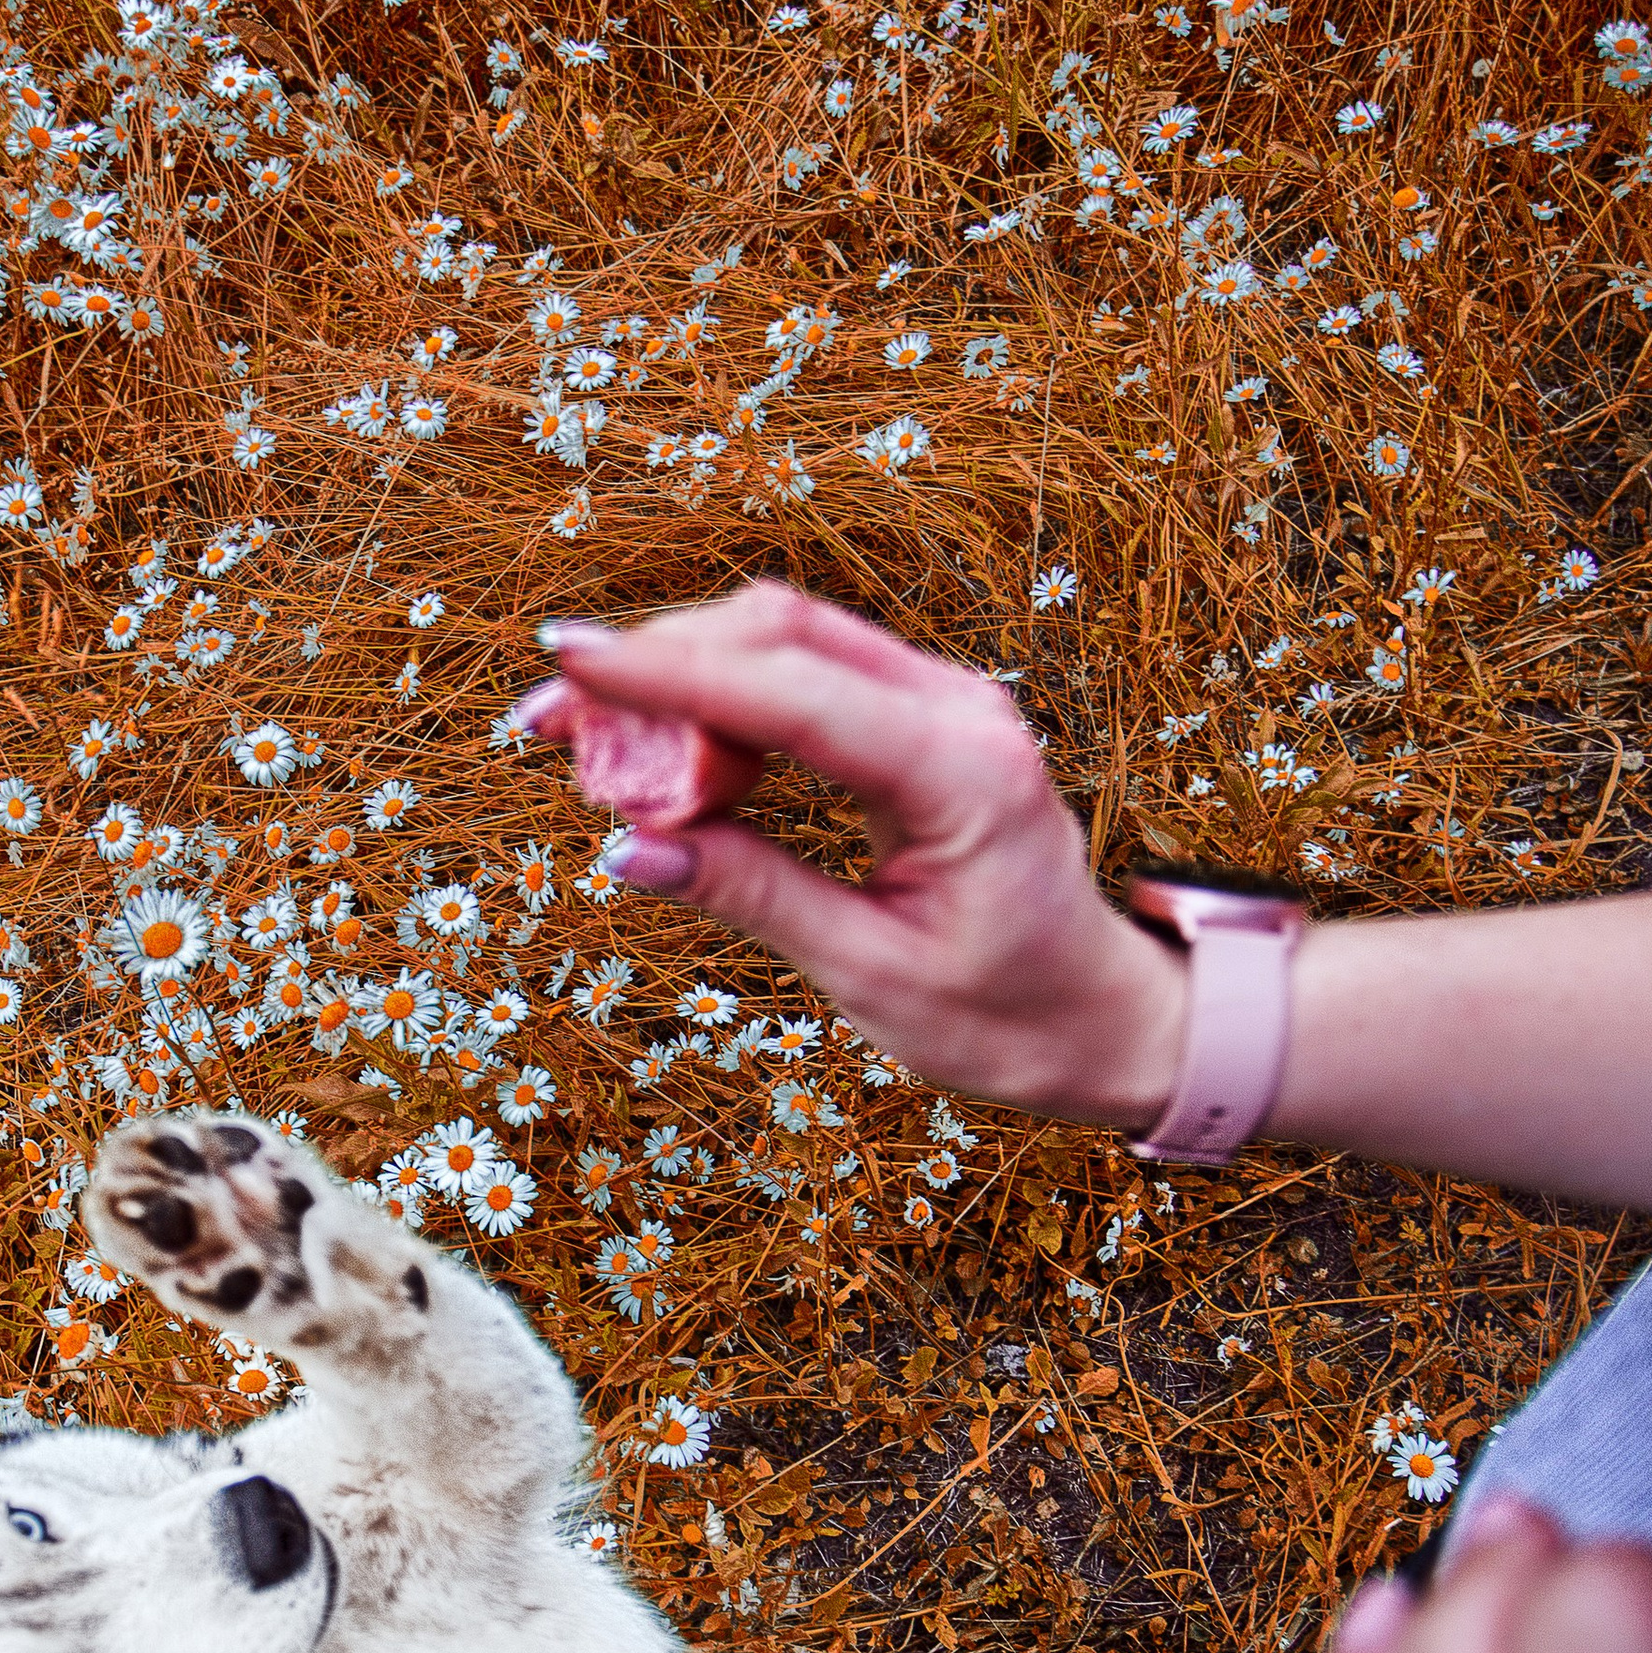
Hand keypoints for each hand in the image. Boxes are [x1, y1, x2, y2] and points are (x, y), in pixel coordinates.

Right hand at [529, 580, 1184, 1126]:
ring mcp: (946, 701)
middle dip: (655, 664)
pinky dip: (726, 698)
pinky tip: (663, 748)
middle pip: (781, 635)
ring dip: (681, 674)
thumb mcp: (872, 976)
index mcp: (962, 774)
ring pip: (788, 640)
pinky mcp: (922, 716)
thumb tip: (628, 848)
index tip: (566, 662)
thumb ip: (754, 896)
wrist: (1105, 1017)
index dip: (669, 673)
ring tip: (584, 735)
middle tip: (546, 716)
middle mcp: (962, 709)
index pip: (793, 694)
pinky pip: (809, 674)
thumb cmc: (1009, 1017)